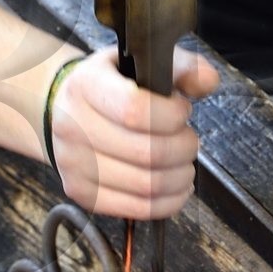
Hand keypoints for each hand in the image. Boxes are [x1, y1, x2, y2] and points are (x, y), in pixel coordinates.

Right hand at [47, 45, 219, 218]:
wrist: (64, 110)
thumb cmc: (111, 86)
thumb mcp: (143, 62)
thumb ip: (182, 67)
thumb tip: (208, 81)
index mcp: (86, 86)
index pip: (135, 110)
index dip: (171, 115)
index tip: (181, 110)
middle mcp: (72, 125)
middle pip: (146, 153)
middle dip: (183, 148)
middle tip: (189, 140)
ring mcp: (73, 164)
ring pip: (145, 185)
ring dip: (179, 177)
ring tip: (184, 164)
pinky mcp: (81, 193)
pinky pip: (136, 209)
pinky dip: (168, 202)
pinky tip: (177, 187)